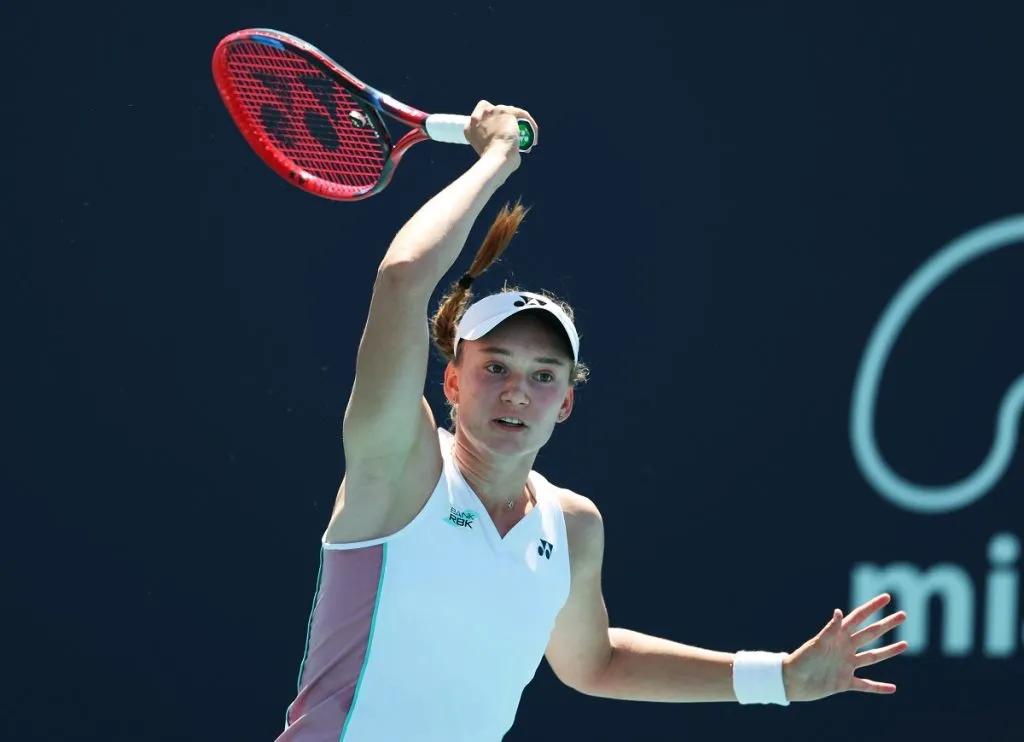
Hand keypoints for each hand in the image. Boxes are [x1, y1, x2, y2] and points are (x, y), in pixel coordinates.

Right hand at [464, 100, 537, 167]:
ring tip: (528, 139)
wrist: (496, 158)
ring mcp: (492, 111)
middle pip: (494, 112)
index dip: (490, 126)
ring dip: (519, 124)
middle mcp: (479, 116)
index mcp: (469, 127)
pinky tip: (534, 137)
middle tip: (514, 135)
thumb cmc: (492, 163)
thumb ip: (491, 144)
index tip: (499, 136)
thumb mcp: (485, 152)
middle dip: (505, 122)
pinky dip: (530, 124)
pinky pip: (522, 114)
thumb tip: (507, 149)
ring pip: (510, 112)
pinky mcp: (507, 111)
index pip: (480, 120)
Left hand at [782, 593, 907, 701]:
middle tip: (903, 615)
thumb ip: (829, 630)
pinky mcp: (844, 682)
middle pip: (870, 634)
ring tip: (904, 644)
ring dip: (888, 651)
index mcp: (838, 637)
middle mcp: (845, 649)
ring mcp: (846, 665)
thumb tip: (839, 611)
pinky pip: (865, 685)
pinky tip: (892, 688)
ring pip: (872, 657)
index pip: (859, 617)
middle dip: (886, 624)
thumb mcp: (817, 643)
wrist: (791, 681)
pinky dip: (878, 687)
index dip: (872, 607)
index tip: (887, 597)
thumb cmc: (801, 660)